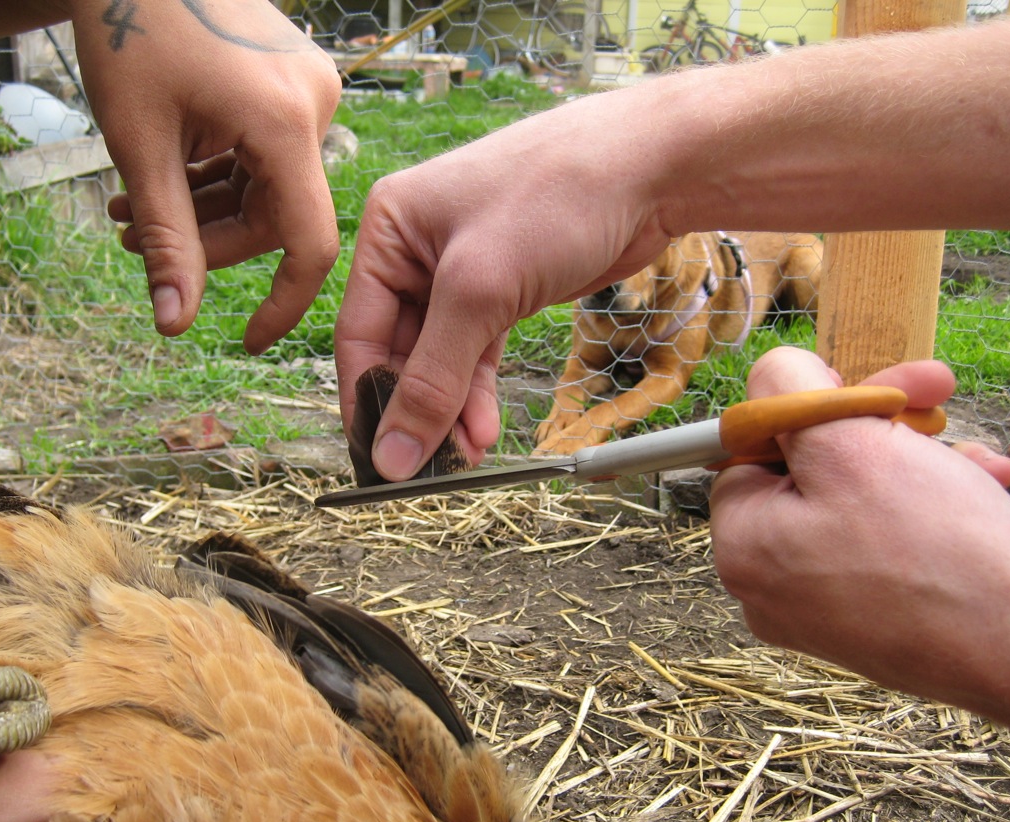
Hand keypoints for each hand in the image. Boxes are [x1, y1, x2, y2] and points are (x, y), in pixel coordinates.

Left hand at [72, 0, 341, 345]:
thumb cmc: (127, 29)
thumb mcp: (140, 145)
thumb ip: (166, 241)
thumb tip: (176, 325)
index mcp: (286, 123)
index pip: (308, 243)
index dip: (283, 302)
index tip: (248, 340)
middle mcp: (313, 105)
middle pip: (275, 214)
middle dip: (206, 239)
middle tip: (132, 243)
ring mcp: (305, 88)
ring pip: (265, 185)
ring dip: (202, 207)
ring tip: (129, 213)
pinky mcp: (290, 79)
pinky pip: (263, 151)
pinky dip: (215, 172)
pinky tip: (163, 173)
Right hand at [336, 84, 677, 480]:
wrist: (652, 166)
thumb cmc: (557, 196)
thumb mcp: (480, 291)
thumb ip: (434, 378)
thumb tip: (392, 453)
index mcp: (388, 230)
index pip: (358, 333)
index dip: (367, 401)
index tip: (378, 461)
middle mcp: (416, 250)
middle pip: (399, 351)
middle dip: (417, 410)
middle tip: (428, 467)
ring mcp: (461, 271)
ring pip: (441, 358)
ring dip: (451, 410)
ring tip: (465, 457)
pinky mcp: (503, 289)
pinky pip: (477, 352)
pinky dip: (479, 391)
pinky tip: (483, 430)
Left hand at [709, 347, 1009, 762]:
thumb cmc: (933, 546)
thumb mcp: (848, 441)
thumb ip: (788, 392)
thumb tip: (774, 374)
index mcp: (742, 546)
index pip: (753, 448)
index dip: (812, 406)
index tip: (868, 389)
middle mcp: (769, 587)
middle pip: (811, 472)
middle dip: (879, 426)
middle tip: (934, 390)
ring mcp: (820, 611)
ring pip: (860, 503)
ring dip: (918, 462)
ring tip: (974, 458)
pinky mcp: (872, 623)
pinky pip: (887, 545)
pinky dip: (931, 508)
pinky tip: (982, 487)